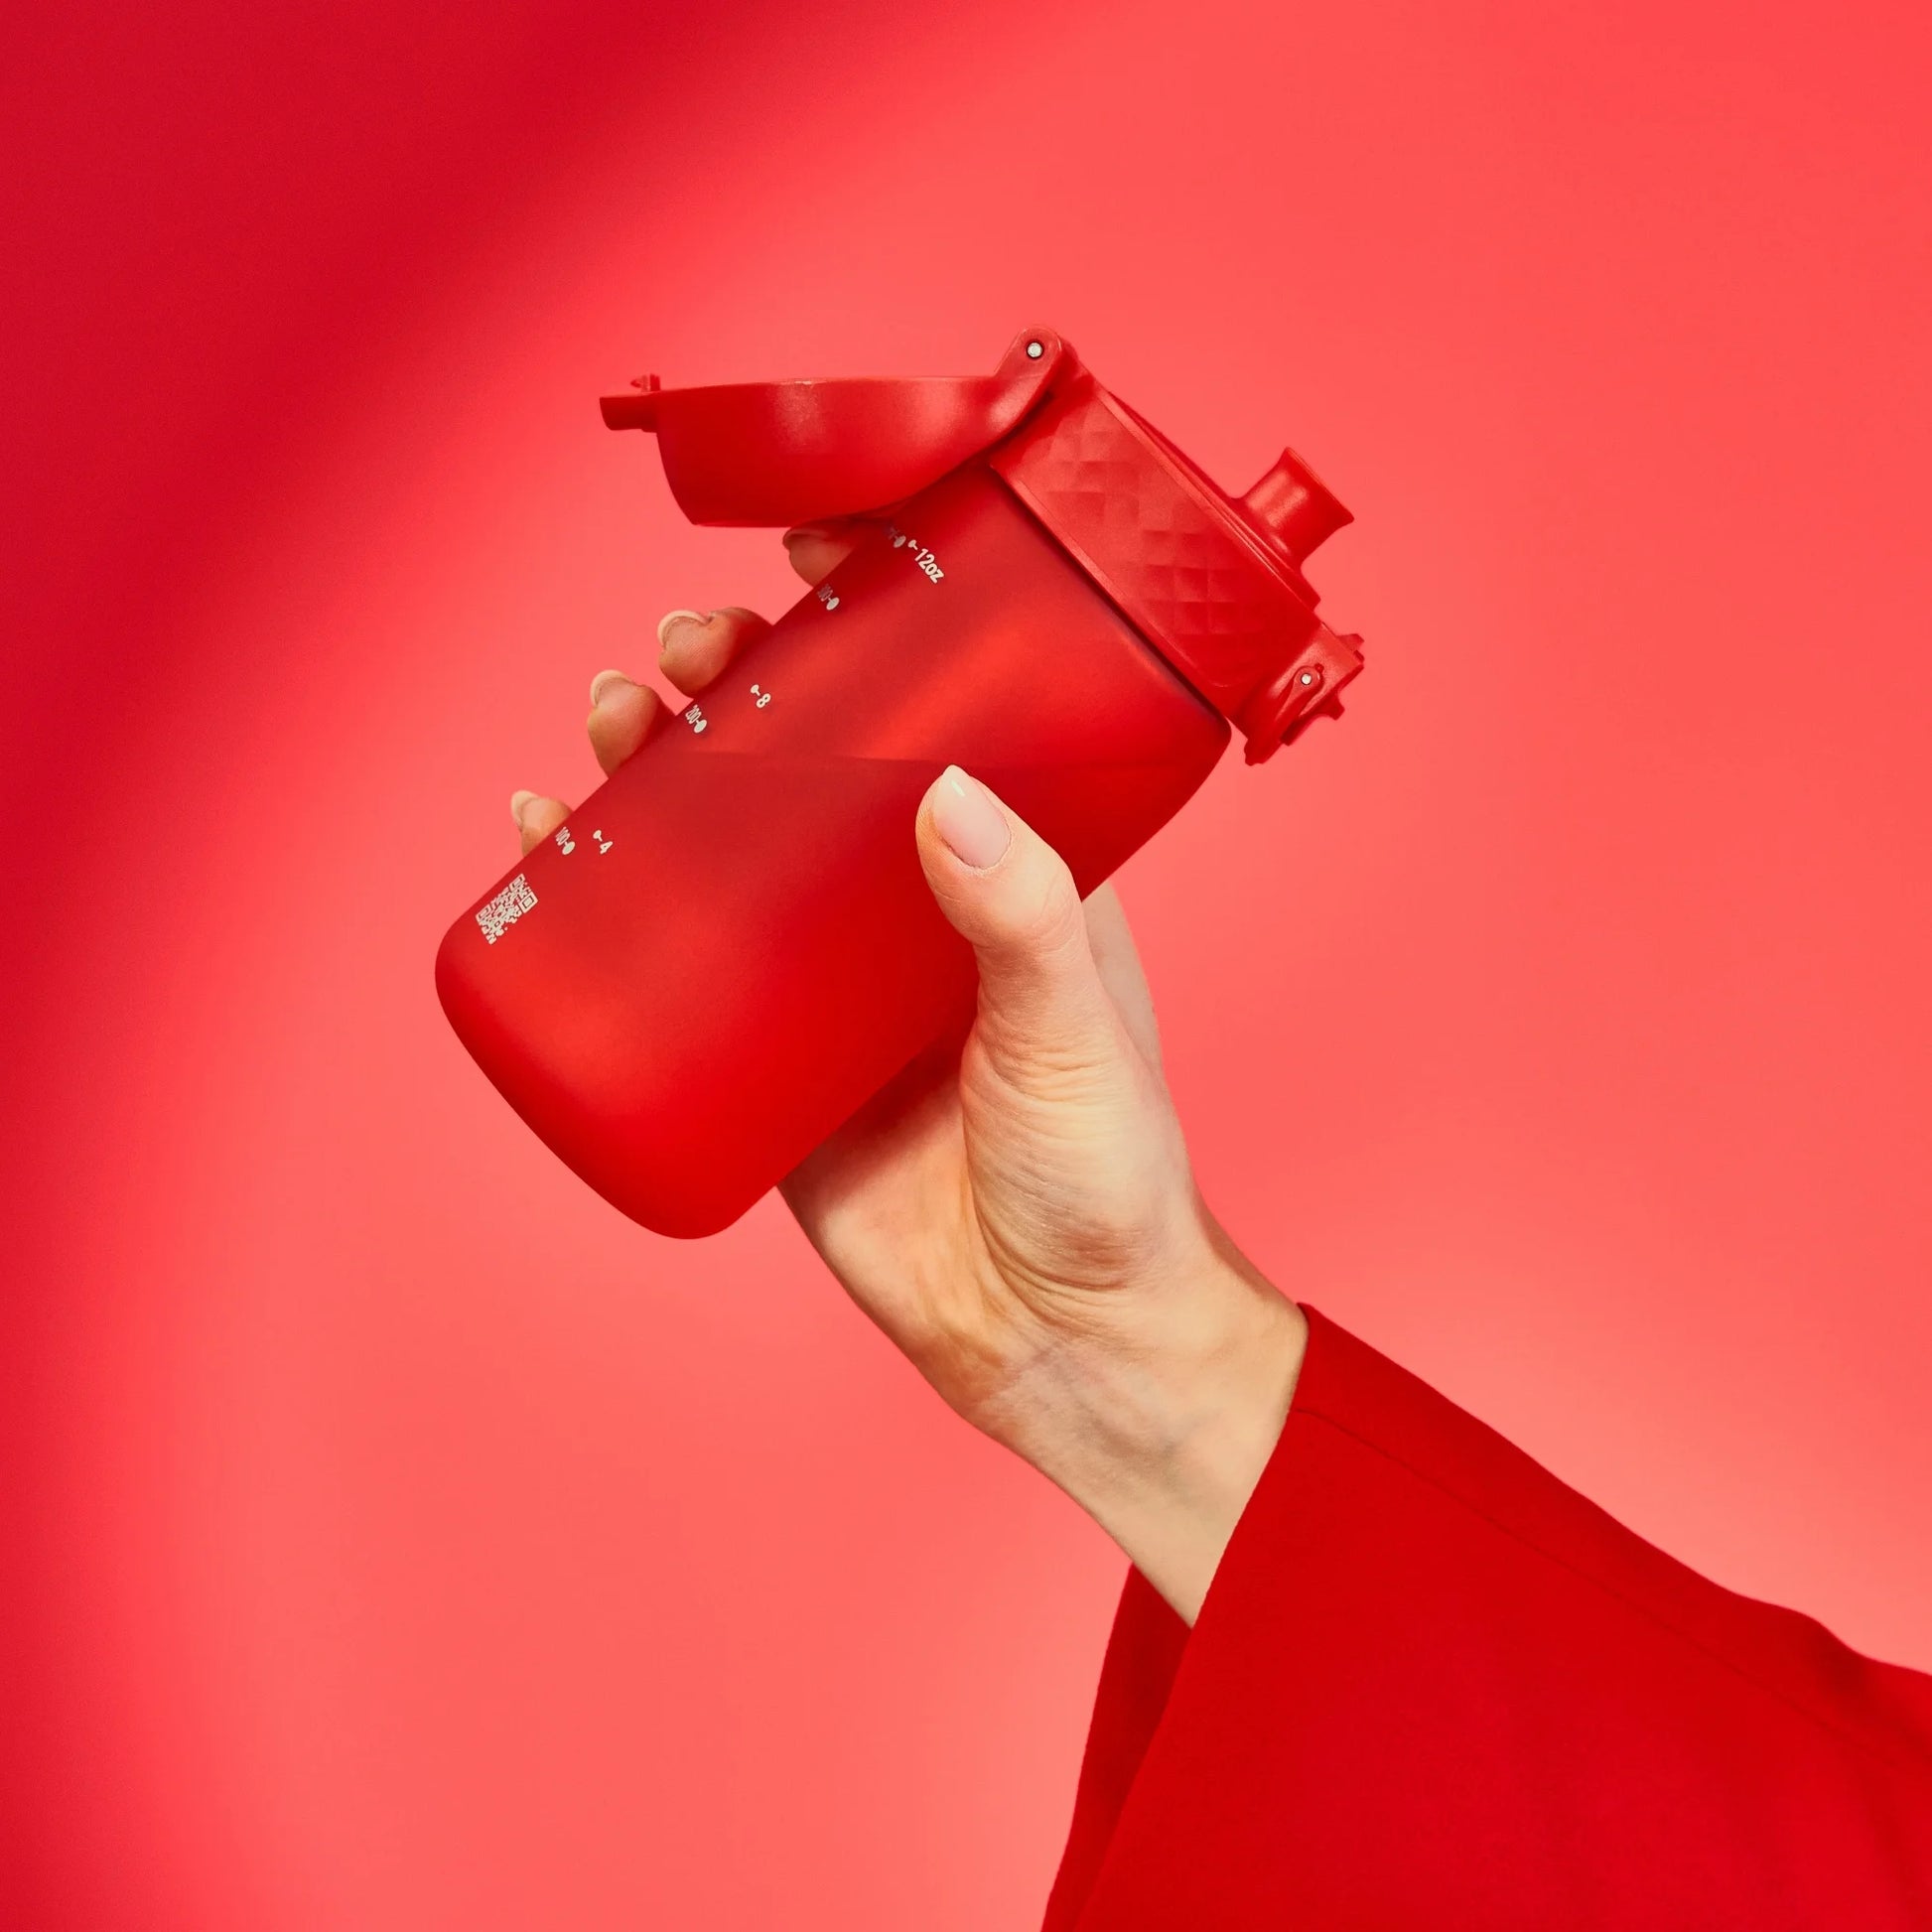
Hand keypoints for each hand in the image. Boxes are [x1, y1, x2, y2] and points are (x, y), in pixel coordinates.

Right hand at [508, 522, 1305, 1622]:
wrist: (1056, 1340)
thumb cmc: (1107, 1181)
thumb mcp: (1076, 1032)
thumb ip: (1021, 916)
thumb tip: (942, 787)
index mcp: (1009, 868)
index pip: (938, 710)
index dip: (878, 618)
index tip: (823, 548)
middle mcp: (910, 907)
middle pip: (805, 759)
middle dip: (735, 681)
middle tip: (684, 647)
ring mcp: (829, 982)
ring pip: (725, 840)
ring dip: (656, 759)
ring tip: (607, 713)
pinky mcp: (767, 1062)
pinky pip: (675, 959)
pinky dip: (606, 887)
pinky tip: (552, 836)